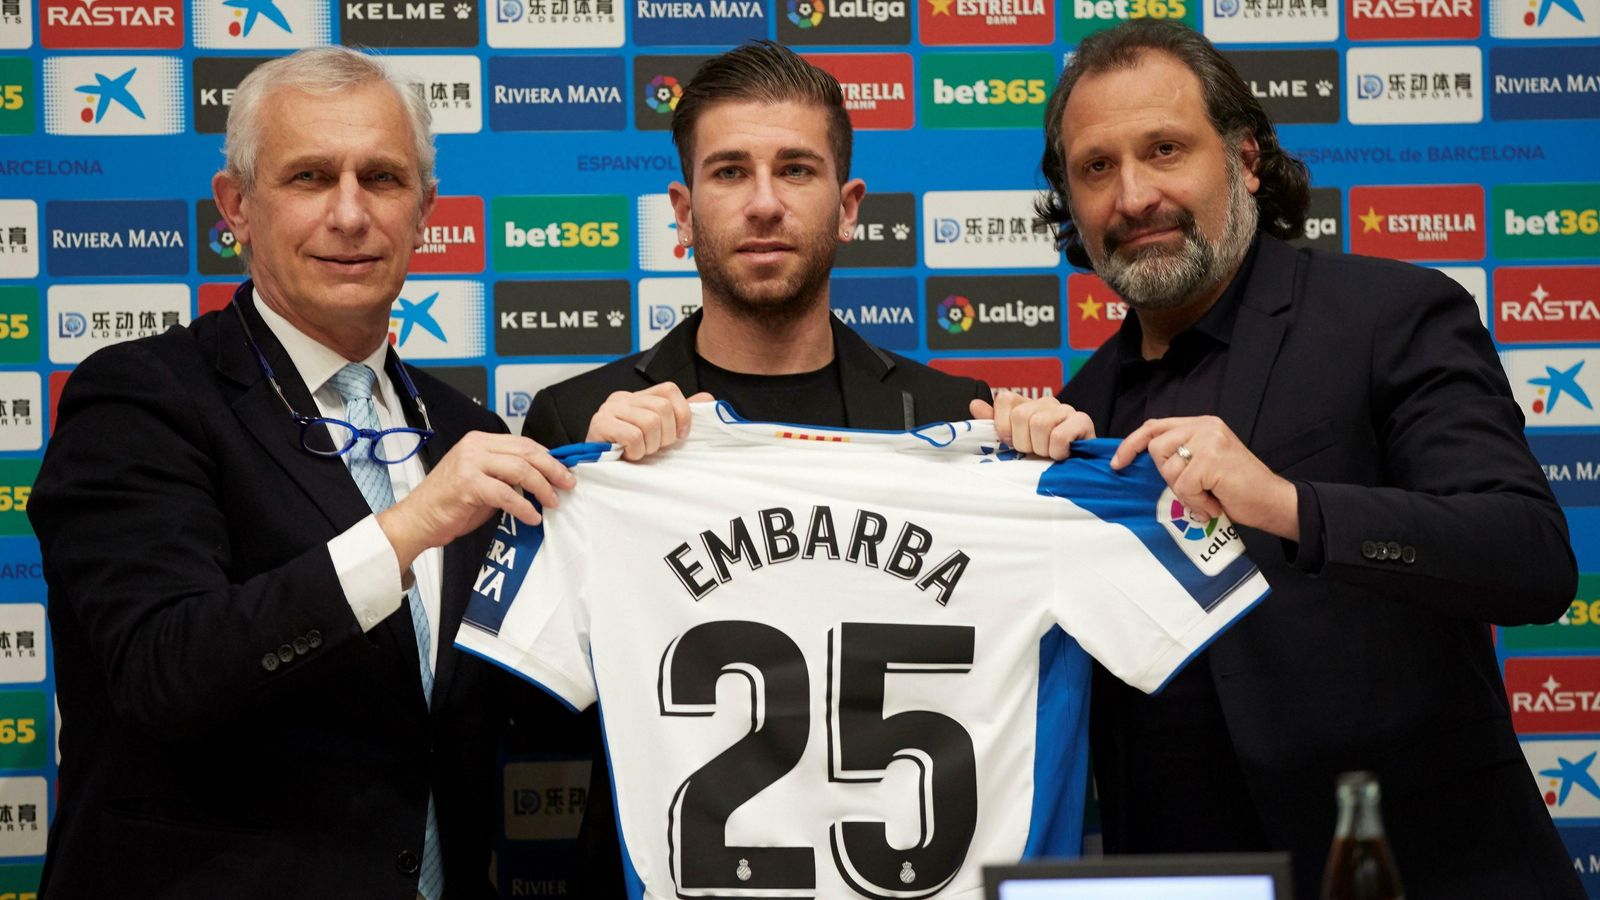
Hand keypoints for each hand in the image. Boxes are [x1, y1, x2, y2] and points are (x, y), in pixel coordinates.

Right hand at [377, 431, 575, 569]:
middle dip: (552, 469)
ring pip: (520, 469)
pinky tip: (532, 517)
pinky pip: (507, 494)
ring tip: (552, 502)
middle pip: (526, 452)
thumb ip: (506, 474)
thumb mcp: (482, 479)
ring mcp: (470, 463)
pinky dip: (524, 507)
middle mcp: (475, 447)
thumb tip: (540, 479)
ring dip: (542, 487)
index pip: (523, 443)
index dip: (548, 457)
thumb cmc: (449, 503)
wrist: (418, 519)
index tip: (564, 471)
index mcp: (479, 441)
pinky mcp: (468, 484)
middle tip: (567, 483)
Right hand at [586, 383, 713, 460]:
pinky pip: (633, 436)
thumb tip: (708, 398)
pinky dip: (636, 451)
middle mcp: (622, 398)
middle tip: (654, 447)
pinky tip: (628, 455)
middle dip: (665, 435)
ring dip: (649, 445)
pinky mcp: (600, 424)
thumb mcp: (658, 432)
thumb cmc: (628, 452)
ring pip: (650, 422)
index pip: (669, 389)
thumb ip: (680, 414)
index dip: (682, 413)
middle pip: (662, 408)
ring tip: (640, 452)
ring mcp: (609, 409)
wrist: (595, 468)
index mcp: (638, 397)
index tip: (680, 435)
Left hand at [970, 392, 1094, 459]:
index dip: (1003, 426)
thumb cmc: (1040, 458)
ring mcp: (1066, 409)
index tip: (1012, 443)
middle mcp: (1046, 402)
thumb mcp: (1013, 443)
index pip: (1005, 399)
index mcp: (1027, 405)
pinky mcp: (1083, 421)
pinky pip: (1059, 436)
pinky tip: (1062, 455)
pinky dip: (1057, 452)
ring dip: (1041, 449)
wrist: (1073, 473)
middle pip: (1021, 415)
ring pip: (1040, 424)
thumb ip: (994, 424)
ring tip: (1048, 455)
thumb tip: (974, 404)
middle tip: (1034, 452)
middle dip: (1023, 442)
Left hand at [1111, 416, 1299, 539]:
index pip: (1155, 427)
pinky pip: (1184, 486)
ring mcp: (1210, 440)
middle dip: (1168, 476)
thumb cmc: (1236, 489)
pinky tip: (1214, 504)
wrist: (1272, 502)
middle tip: (1194, 490)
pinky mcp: (1212, 459)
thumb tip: (1139, 460)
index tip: (1117, 463)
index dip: (1132, 444)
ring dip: (1185, 493)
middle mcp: (1205, 426)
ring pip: (1169, 469)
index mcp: (1201, 424)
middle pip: (1156, 448)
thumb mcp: (1204, 463)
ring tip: (1208, 497)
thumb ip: (1180, 454)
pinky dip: (1196, 502)